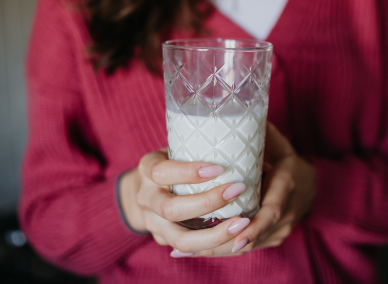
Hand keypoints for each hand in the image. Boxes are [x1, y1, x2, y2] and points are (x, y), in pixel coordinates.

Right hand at [119, 151, 252, 256]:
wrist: (145, 189)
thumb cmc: (172, 161)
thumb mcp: (175, 148)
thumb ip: (197, 147)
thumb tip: (243, 139)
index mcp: (147, 170)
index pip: (163, 172)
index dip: (189, 172)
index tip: (219, 168)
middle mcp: (146, 198)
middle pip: (171, 209)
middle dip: (207, 203)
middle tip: (238, 190)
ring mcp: (152, 223)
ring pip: (180, 239)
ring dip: (214, 234)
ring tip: (242, 223)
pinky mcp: (163, 240)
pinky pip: (188, 249)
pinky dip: (213, 245)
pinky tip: (234, 238)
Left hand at [190, 122, 317, 256]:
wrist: (309, 183)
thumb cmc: (285, 157)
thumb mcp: (276, 141)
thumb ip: (256, 130)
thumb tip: (227, 113)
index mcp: (287, 183)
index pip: (273, 208)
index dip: (255, 223)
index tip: (237, 231)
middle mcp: (287, 211)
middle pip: (258, 233)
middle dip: (229, 242)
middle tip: (199, 247)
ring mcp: (282, 228)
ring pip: (252, 244)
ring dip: (222, 249)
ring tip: (190, 251)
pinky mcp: (274, 237)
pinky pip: (250, 247)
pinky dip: (226, 249)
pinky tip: (199, 251)